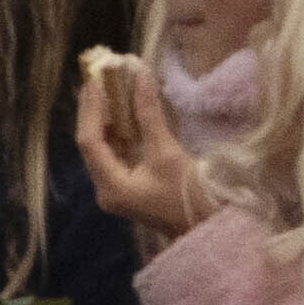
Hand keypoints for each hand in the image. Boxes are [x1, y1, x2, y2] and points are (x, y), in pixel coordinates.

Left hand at [73, 44, 209, 236]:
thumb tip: (139, 77)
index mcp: (111, 186)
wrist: (214, 227)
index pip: (89, 141)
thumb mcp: (168, 152)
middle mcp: (106, 190)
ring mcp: (117, 191)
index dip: (92, 109)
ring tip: (107, 90)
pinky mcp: (129, 188)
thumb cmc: (192, 194)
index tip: (96, 81)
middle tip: (97, 79)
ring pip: (103, 148)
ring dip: (106, 120)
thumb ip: (148, 114)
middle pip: (91, 144)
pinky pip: (116, 155)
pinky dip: (119, 134)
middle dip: (94, 111)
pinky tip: (122, 113)